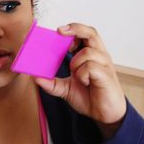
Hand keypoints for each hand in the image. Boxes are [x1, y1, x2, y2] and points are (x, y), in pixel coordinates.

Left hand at [35, 23, 125, 137]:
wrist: (105, 115)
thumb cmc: (90, 97)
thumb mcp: (66, 89)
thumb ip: (52, 83)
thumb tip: (36, 78)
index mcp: (91, 55)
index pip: (84, 33)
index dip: (73, 29)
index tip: (58, 31)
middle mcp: (99, 56)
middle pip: (91, 33)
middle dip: (75, 29)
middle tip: (60, 32)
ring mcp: (104, 64)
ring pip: (87, 52)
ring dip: (76, 62)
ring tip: (77, 75)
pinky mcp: (107, 75)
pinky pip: (90, 67)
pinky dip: (82, 74)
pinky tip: (85, 82)